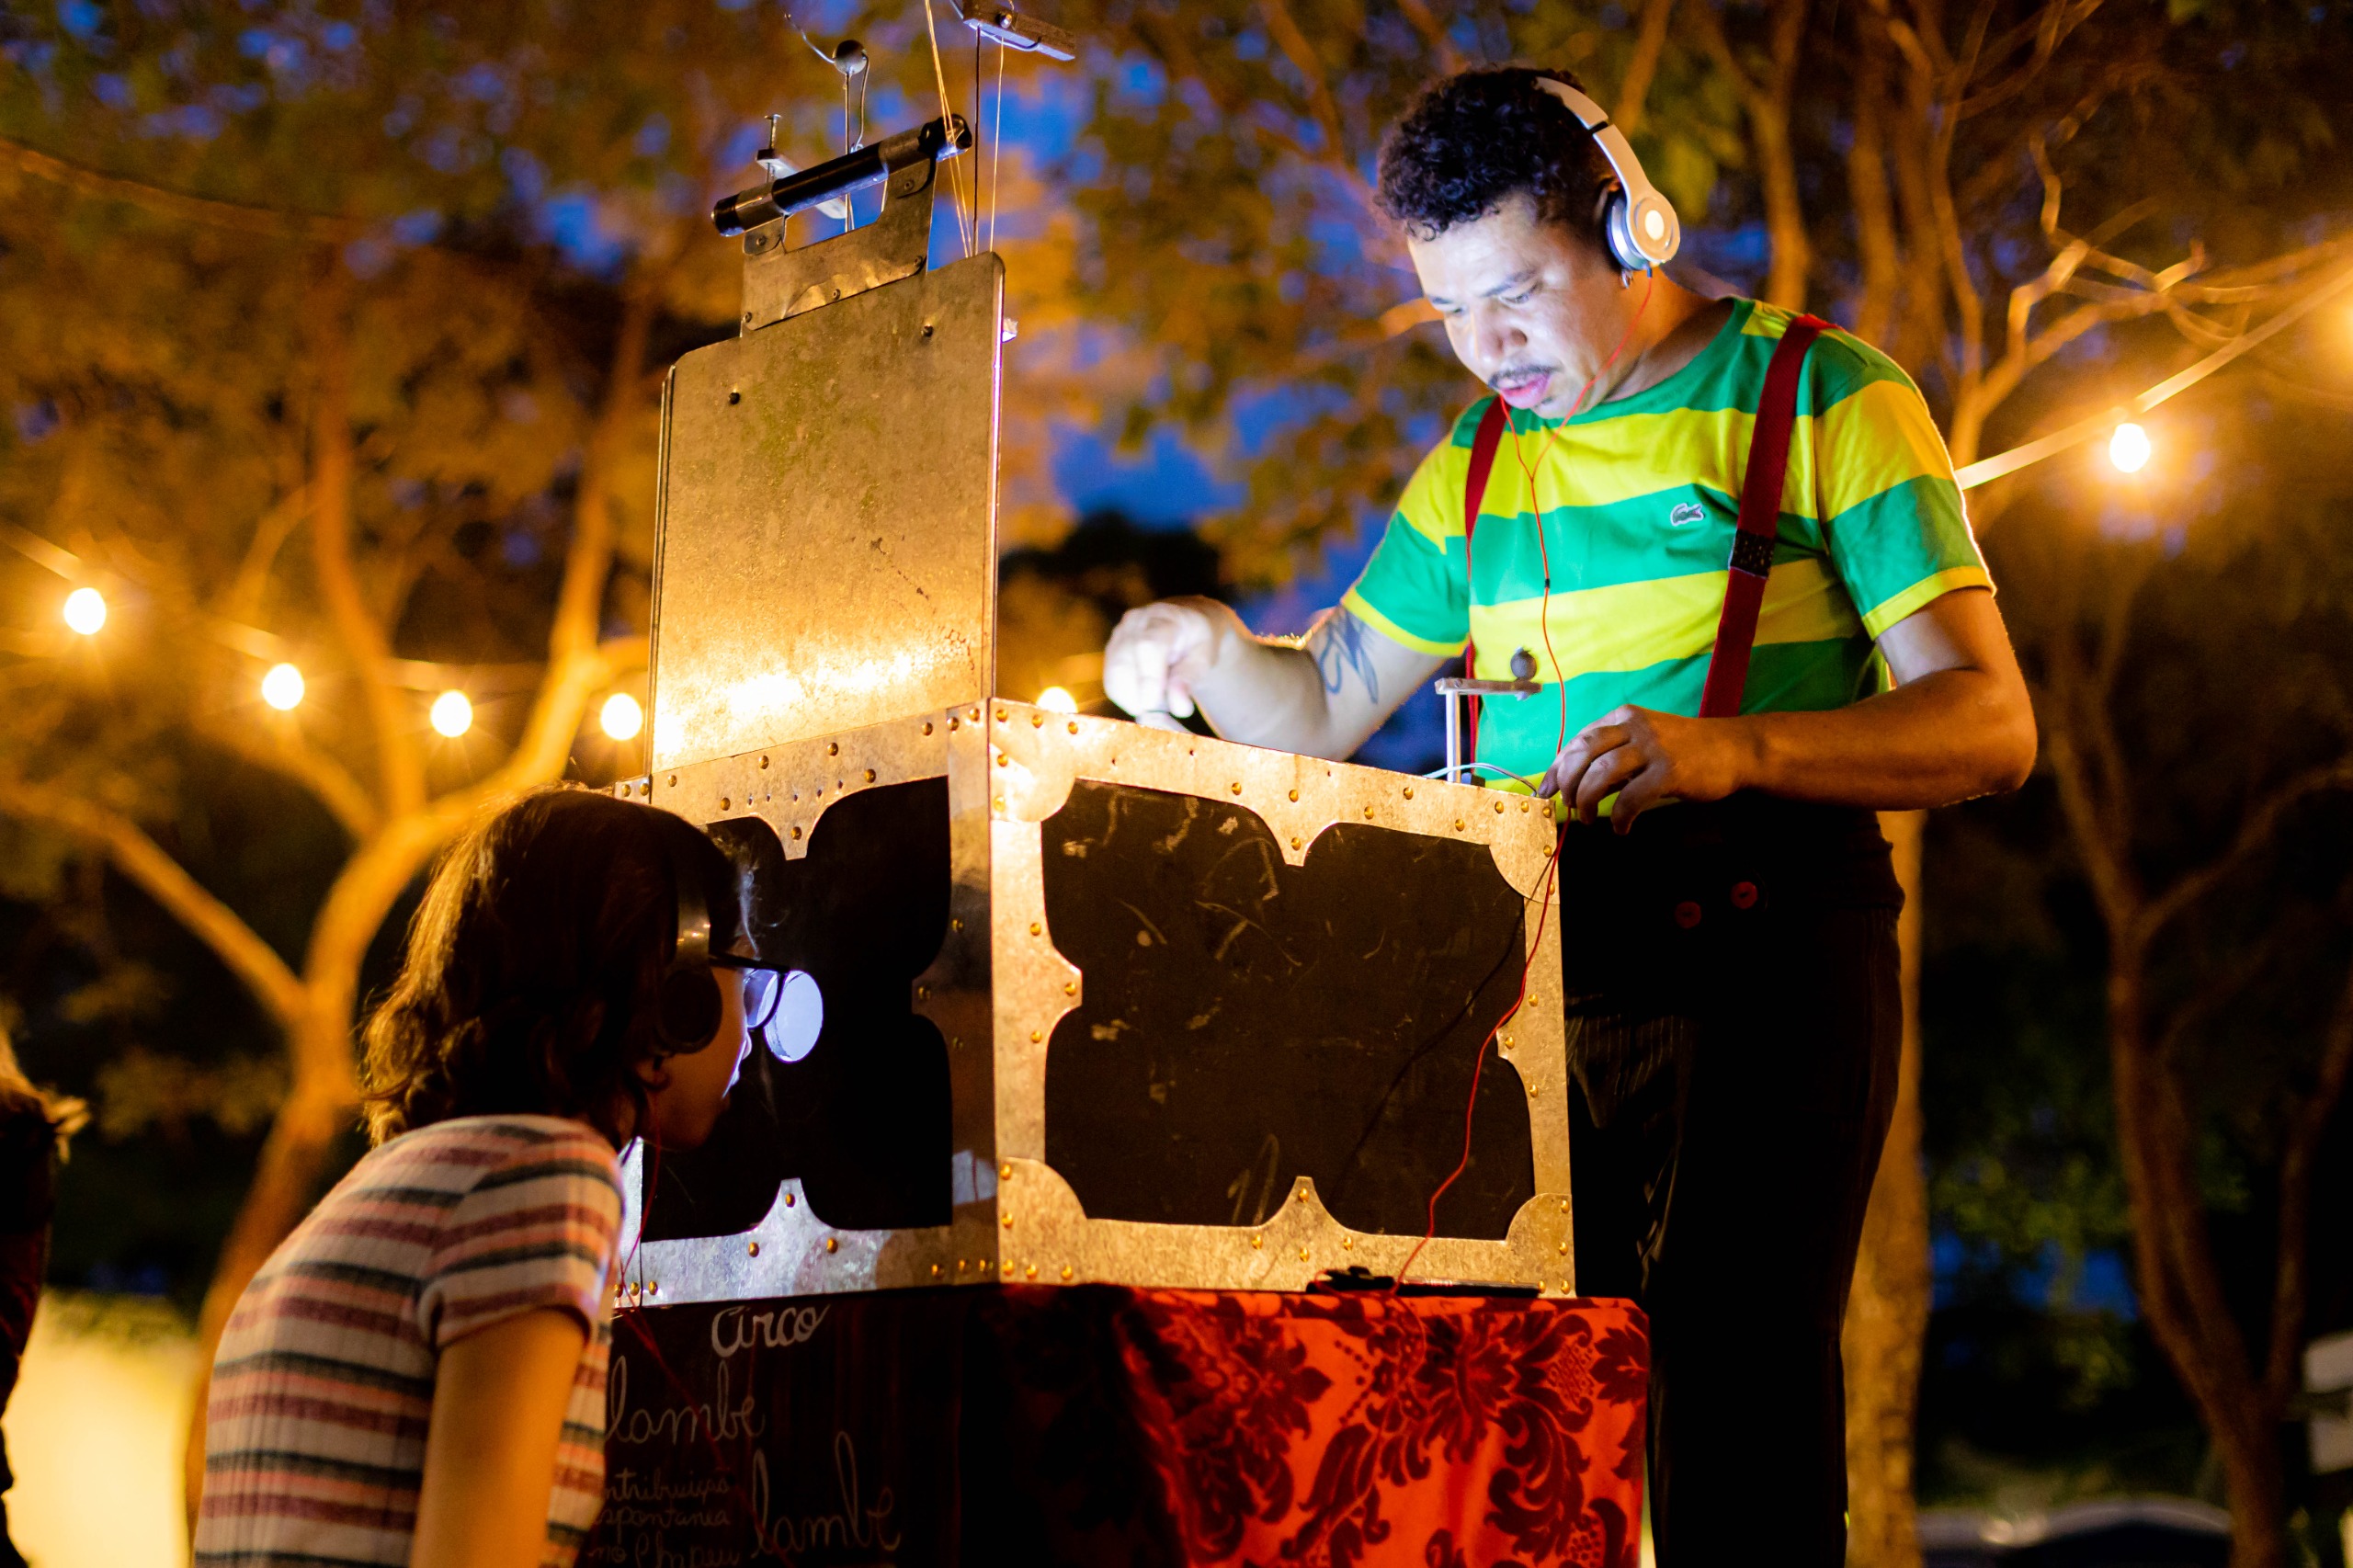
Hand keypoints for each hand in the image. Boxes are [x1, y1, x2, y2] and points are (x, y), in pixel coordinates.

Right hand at [1103, 600, 1223, 730]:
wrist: (1185, 625)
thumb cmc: (1196, 642)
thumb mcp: (1204, 658)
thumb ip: (1189, 679)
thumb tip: (1179, 707)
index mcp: (1163, 617)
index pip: (1148, 646)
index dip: (1148, 679)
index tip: (1153, 706)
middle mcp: (1134, 622)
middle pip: (1124, 664)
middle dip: (1140, 696)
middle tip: (1163, 712)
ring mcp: (1118, 635)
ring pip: (1114, 678)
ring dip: (1134, 700)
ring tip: (1160, 700)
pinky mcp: (1110, 652)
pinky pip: (1112, 683)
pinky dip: (1128, 699)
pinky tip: (1147, 696)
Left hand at [1536, 705, 1750, 831]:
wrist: (1735, 749)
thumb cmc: (1686, 750)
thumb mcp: (1644, 741)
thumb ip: (1613, 755)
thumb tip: (1574, 781)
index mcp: (1624, 717)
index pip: (1578, 741)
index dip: (1556, 768)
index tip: (1544, 790)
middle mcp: (1635, 727)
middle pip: (1582, 754)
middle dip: (1566, 783)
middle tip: (1567, 806)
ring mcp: (1653, 747)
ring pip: (1600, 774)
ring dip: (1587, 801)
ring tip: (1589, 819)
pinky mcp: (1670, 771)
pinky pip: (1631, 798)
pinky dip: (1619, 817)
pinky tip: (1621, 828)